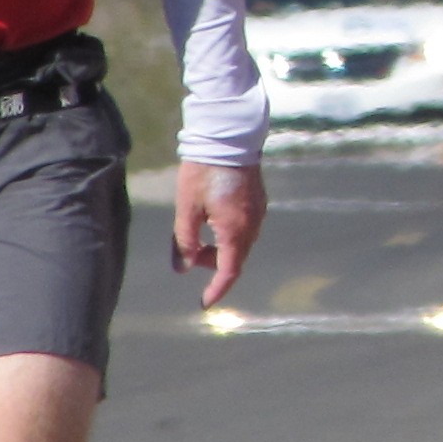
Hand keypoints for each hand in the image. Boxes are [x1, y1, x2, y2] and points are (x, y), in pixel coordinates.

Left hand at [171, 162, 265, 308]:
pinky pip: (246, 228)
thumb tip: (183, 268)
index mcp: (235, 230)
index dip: (216, 290)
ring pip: (242, 243)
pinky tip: (213, 220)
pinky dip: (230, 235)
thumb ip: (185, 241)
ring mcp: (258, 212)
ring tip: (199, 235)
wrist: (229, 138)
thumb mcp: (187, 208)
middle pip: (236, 258)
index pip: (229, 272)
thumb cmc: (204, 172)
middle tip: (190, 255)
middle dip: (214, 265)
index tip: (204, 303)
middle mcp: (252, 225)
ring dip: (222, 249)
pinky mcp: (258, 200)